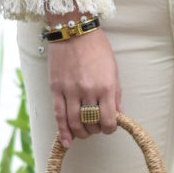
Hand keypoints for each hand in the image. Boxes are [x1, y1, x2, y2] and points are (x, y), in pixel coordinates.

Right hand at [46, 26, 121, 147]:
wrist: (73, 30)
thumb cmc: (97, 48)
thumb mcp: (113, 70)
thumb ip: (115, 94)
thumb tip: (117, 114)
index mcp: (105, 87)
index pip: (108, 120)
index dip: (109, 128)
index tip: (108, 126)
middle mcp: (88, 91)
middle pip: (91, 123)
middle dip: (94, 129)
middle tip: (95, 126)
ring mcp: (70, 91)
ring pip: (74, 123)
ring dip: (80, 132)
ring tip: (83, 131)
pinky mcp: (56, 89)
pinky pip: (58, 115)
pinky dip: (62, 132)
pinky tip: (66, 142)